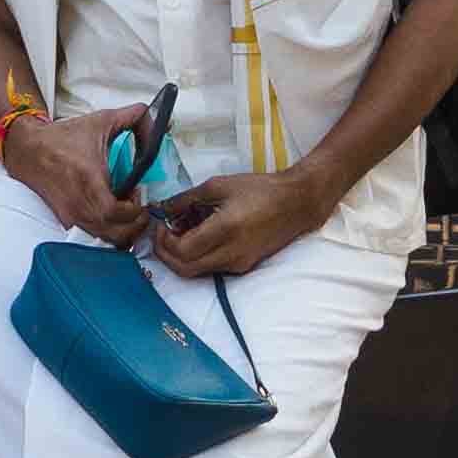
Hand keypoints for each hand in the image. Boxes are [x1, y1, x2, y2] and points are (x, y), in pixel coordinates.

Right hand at [0, 109, 158, 247]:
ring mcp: (72, 216)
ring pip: (104, 240)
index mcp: (89, 181)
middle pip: (115, 235)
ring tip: (126, 212)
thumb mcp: (99, 122)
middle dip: (134, 225)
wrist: (27, 150)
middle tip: (139, 209)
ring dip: (121, 231)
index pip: (116, 213)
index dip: (134, 211)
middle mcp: (79, 204)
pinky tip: (110, 215)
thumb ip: (130, 116)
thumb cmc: (62, 138)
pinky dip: (106, 232)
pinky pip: (92, 237)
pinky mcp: (66, 221)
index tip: (139, 196)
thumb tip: (150, 113)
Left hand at [147, 167, 324, 281]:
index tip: (161, 222)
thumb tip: (162, 208)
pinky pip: (212, 268)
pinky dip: (198, 256)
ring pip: (197, 272)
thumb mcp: (218, 185)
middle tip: (162, 232)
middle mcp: (232, 254)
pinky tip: (199, 236)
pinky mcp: (244, 267)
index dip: (164, 240)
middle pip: (185, 269)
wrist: (296, 204)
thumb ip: (186, 199)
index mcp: (226, 230)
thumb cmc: (259, 189)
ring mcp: (239, 264)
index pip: (182, 251)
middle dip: (166, 254)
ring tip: (181, 231)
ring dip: (181, 256)